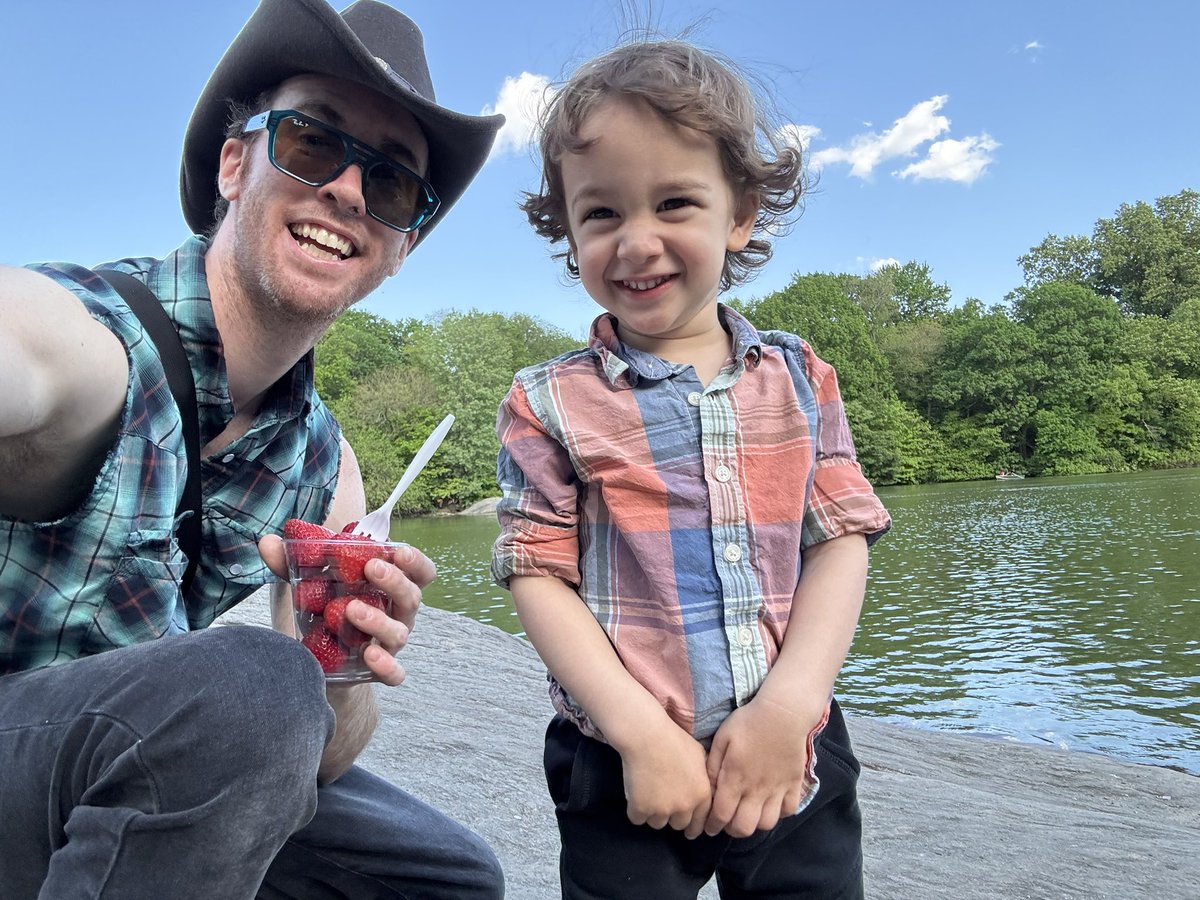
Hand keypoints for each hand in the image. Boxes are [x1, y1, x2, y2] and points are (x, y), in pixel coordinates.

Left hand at [258, 535, 436, 685]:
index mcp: (390, 587)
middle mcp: (396, 614)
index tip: (398, 550)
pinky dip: (386, 665)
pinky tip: (368, 655)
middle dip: (395, 580)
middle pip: (412, 597)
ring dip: (378, 619)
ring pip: (399, 633)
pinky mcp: (378, 670)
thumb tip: (266, 543)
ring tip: (350, 609)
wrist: (320, 661)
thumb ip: (292, 564)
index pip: (420, 572)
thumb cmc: (327, 610)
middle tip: (371, 568)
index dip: (415, 561)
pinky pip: (394, 673)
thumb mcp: (311, 584)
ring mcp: (390, 643)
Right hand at [619, 718, 712, 838]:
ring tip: (648, 794)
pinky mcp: (640, 808)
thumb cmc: (674, 739)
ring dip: (653, 813)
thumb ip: (705, 777)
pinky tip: (635, 795)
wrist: (646, 736)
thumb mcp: (700, 755)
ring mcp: (662, 810)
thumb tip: (706, 787)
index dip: (692, 825)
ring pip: (657, 823)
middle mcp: (684, 806)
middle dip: (672, 816)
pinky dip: (635, 810)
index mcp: (702, 795)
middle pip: (678, 825)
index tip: (687, 826)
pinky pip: (637, 819)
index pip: (699, 823)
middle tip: (664, 803)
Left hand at [704, 694, 816, 837]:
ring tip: (749, 813)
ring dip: (755, 823)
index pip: (721, 814)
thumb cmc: (748, 722)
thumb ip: (713, 765)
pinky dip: (779, 813)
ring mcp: (778, 789)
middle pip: (744, 827)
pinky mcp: (794, 784)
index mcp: (735, 778)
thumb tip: (708, 788)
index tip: (708, 827)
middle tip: (728, 822)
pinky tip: (771, 804)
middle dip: (732, 830)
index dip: (712, 825)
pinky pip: (789, 811)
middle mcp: (756, 789)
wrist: (783, 713)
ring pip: (767, 823)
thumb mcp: (722, 738)